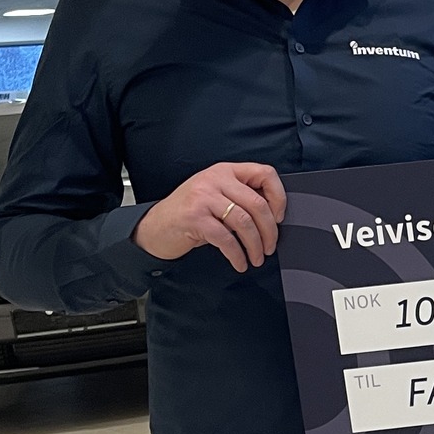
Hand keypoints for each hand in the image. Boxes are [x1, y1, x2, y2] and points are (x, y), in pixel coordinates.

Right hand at [133, 163, 286, 272]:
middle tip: (270, 247)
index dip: (278, 197)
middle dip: (270, 231)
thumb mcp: (216, 196)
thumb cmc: (189, 214)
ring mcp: (203, 197)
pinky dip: (237, 255)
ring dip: (255, 246)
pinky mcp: (195, 218)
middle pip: (258, 204)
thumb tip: (273, 216)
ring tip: (256, 258)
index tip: (279, 217)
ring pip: (245, 222)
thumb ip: (240, 197)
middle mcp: (215, 179)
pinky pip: (226, 239)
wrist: (155, 227)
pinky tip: (239, 262)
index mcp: (225, 171)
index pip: (264, 173)